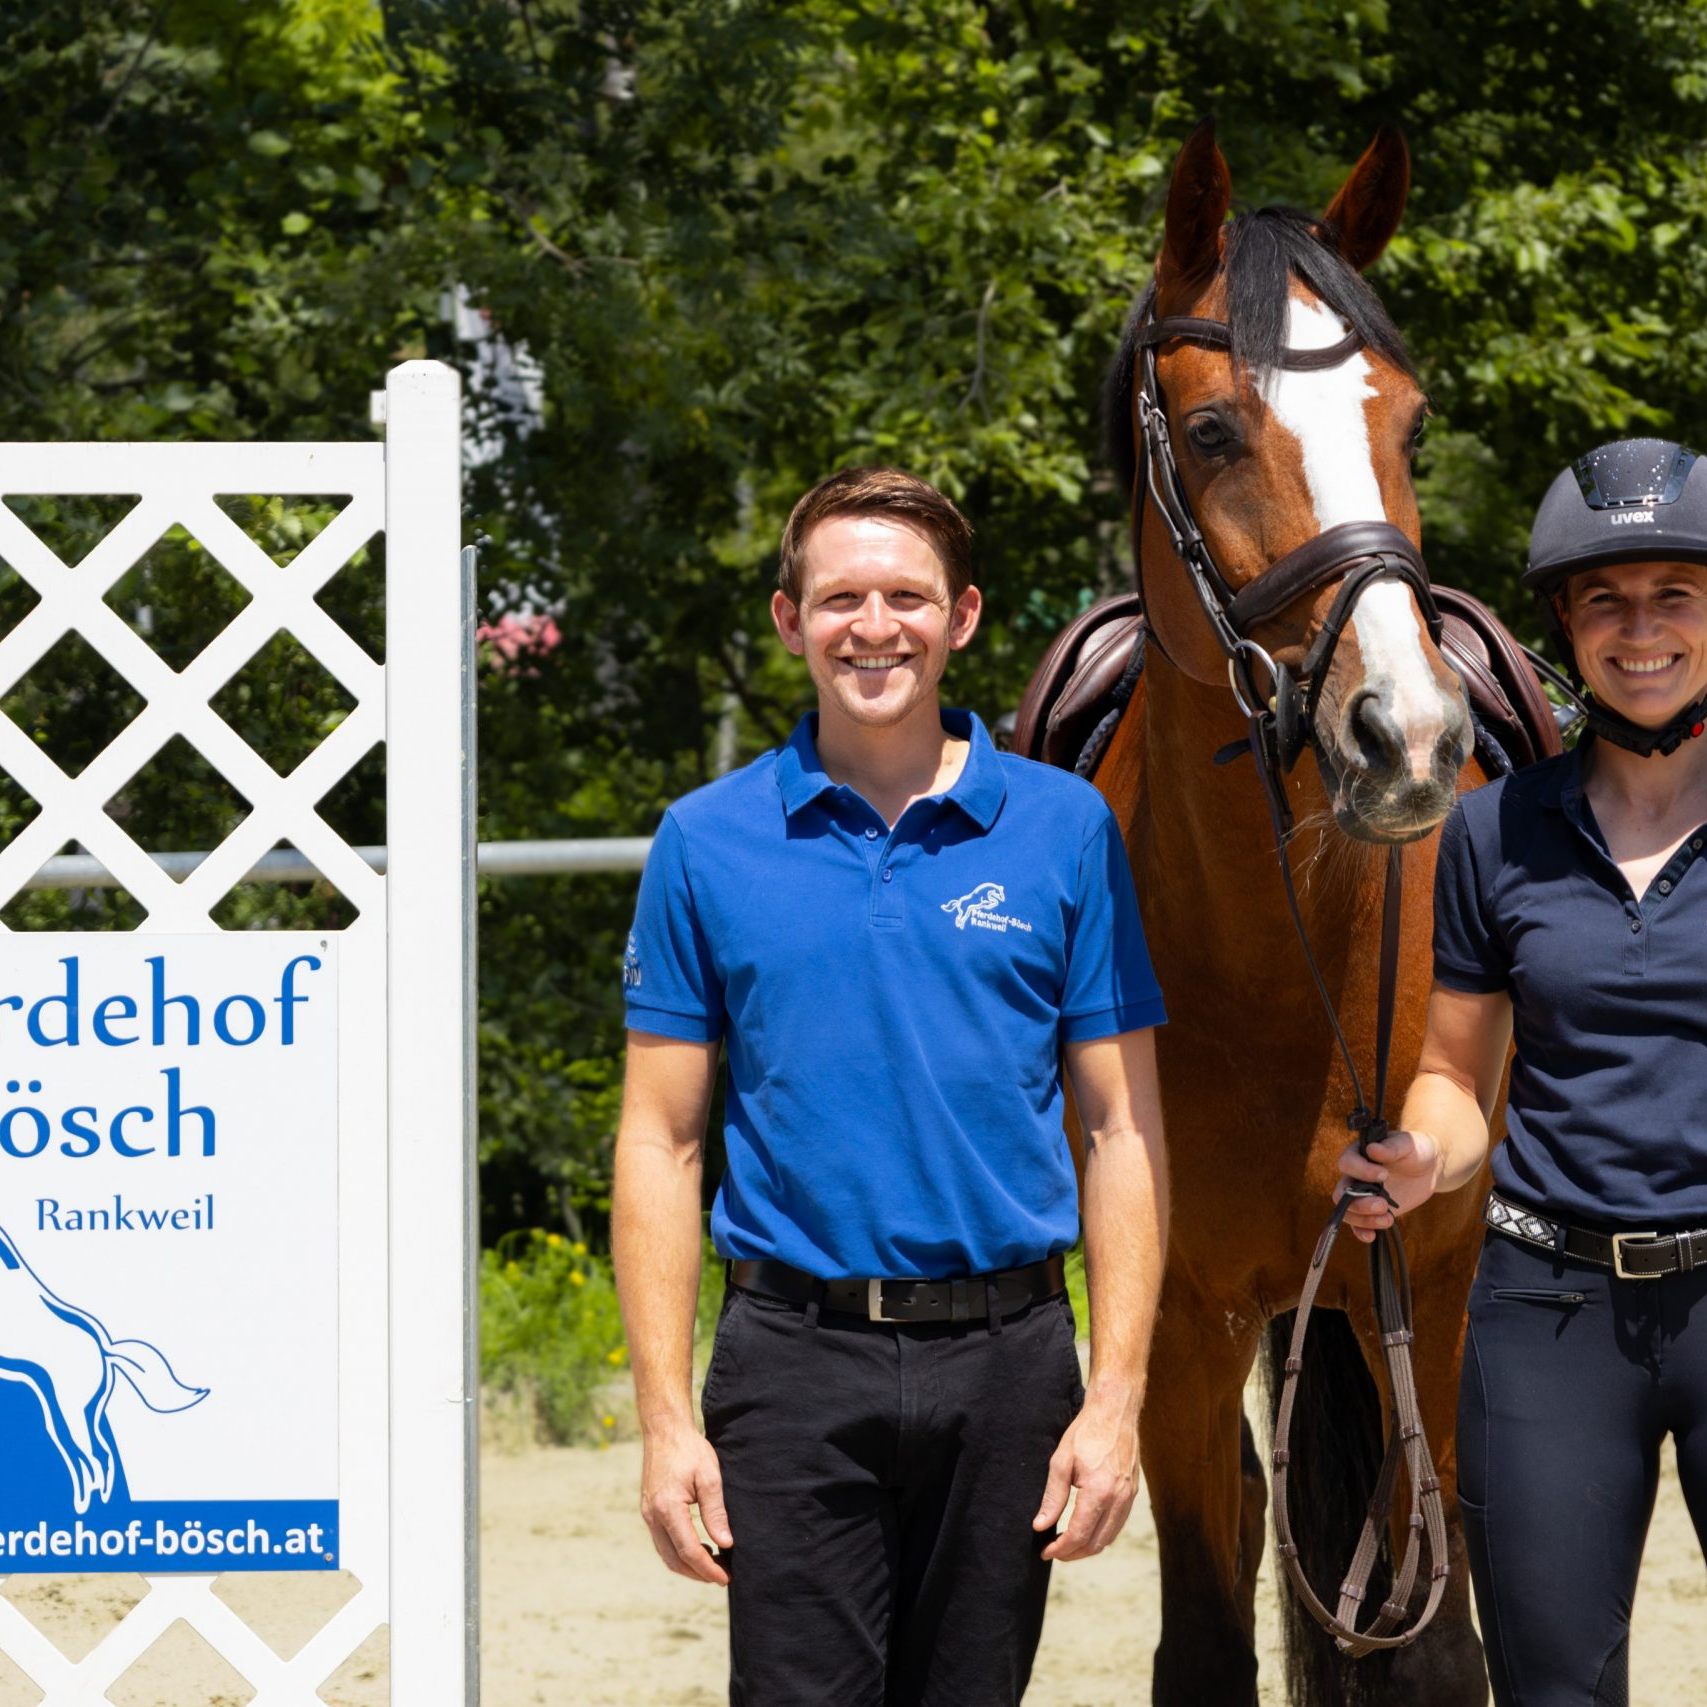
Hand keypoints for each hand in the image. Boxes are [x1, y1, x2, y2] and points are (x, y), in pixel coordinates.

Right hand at [639, 1420, 732, 1584]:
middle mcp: (652, 1515)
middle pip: (674, 1559)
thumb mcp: (709, 1476)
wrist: (664, 1429)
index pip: (689, 1551)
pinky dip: (679, 1552)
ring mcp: (647, 1514)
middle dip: (698, 1573)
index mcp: (667, 1508)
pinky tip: (698, 1547)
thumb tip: (726, 1544)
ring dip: (688, 1565)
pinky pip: (662, 1541)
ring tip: (713, 1566)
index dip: (708, 1569)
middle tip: (722, 1577)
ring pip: (666, 1554)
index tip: (726, 1578)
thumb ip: (716, 1511)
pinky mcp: (648, 1510)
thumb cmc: (689, 1449)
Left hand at [1033, 1387, 1139, 1561]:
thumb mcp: (1061, 1461)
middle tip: (1054, 1551)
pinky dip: (1102, 1535)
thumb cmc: (1086, 1433)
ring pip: (1109, 1538)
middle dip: (1073, 1553)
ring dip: (1088, 1547)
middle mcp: (1118, 1499)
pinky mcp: (1132, 1494)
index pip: (1079, 1534)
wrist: (1115, 1412)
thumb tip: (1040, 1525)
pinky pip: (1117, 1525)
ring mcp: (1129, 1498)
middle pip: (1095, 1543)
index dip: (1061, 1548)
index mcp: (1099, 1491)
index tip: (1045, 1551)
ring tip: (1067, 1545)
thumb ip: (1053, 1497)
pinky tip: (1087, 1530)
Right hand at [1335, 1129, 1442, 1244]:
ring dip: (1365, 1219)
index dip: (1361, 1171)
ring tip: (1389, 1219)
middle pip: (1342, 1193)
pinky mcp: (1371, 1211)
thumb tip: (1372, 1150)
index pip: (1346, 1164)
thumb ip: (1391, 1147)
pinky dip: (1362, 1232)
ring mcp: (1361, 1196)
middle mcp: (1354, 1176)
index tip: (1384, 1175)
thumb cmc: (1416, 1150)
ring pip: (1348, 1212)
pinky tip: (1373, 1236)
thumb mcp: (1408, 1144)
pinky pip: (1358, 1225)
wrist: (1428, 1169)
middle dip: (1359, 1203)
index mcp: (1358, 1154)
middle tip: (1383, 1205)